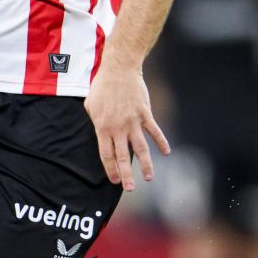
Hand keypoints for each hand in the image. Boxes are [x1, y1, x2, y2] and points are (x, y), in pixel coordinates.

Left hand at [84, 65, 169, 190]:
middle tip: (130, 188)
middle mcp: (118, 128)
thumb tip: (100, 133)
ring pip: (141, 148)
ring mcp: (133, 121)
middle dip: (126, 175)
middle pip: (123, 156)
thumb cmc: (102, 86)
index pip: (107, 154)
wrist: (119, 69)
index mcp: (102, 127)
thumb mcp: (90, 105)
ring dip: (146, 164)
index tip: (114, 180)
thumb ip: (96, 122)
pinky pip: (154, 131)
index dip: (111, 169)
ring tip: (149, 178)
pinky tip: (166, 153)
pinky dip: (161, 142)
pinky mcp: (145, 114)